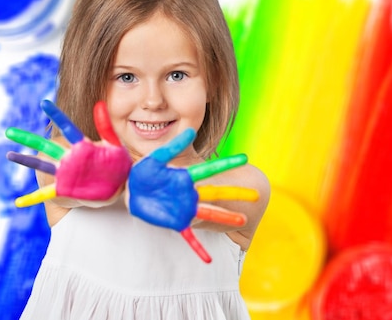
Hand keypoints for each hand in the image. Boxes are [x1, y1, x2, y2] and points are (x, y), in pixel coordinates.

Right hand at [5, 100, 131, 206]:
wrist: (116, 190)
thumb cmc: (117, 167)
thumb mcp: (116, 147)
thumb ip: (107, 127)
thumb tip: (99, 104)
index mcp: (82, 147)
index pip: (68, 127)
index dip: (56, 115)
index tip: (44, 103)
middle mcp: (69, 158)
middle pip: (45, 146)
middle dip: (27, 138)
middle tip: (9, 131)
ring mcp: (64, 174)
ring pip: (40, 165)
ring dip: (24, 160)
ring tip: (9, 155)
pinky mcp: (63, 189)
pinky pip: (44, 195)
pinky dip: (31, 199)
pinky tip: (18, 203)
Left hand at [127, 128, 258, 262]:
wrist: (135, 192)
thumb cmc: (146, 174)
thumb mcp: (156, 158)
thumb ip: (172, 147)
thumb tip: (190, 131)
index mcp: (186, 176)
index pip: (210, 168)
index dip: (226, 163)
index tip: (244, 158)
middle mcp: (191, 193)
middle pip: (216, 192)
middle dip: (235, 193)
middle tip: (256, 195)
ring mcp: (186, 208)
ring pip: (209, 213)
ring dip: (225, 217)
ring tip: (243, 220)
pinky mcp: (176, 222)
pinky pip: (189, 237)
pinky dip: (198, 248)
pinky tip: (207, 259)